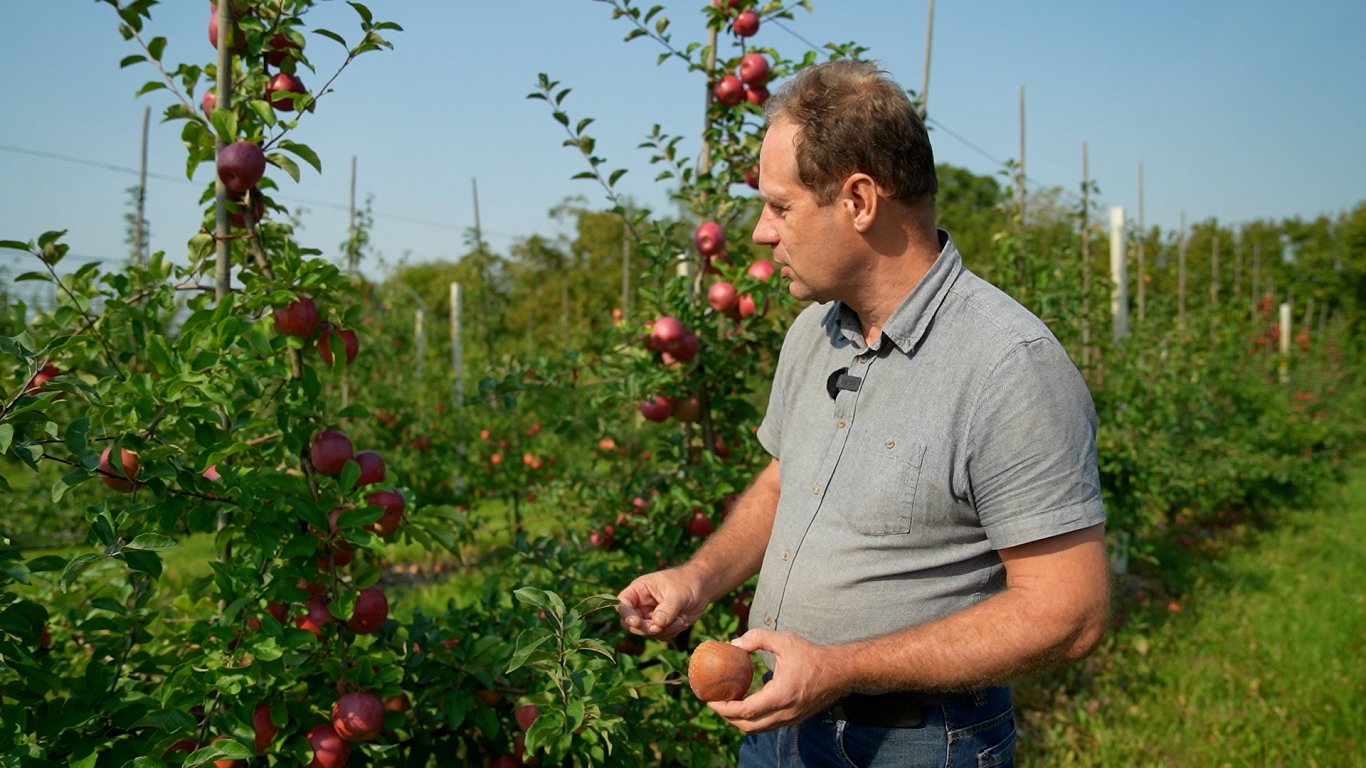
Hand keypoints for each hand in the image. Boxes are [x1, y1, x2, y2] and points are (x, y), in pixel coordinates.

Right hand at [616, 567, 706, 638]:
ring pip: (647, 632)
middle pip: (630, 623)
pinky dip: (672, 631)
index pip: (622, 603)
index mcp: (639, 590)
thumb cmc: (687, 582)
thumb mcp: (677, 594)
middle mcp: (641, 604)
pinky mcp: (661, 625)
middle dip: (645, 628)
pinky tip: (682, 620)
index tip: (636, 622)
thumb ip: (666, 609)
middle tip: (660, 627)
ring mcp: (650, 616)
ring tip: (681, 619)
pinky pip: (660, 636)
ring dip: (665, 629)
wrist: (703, 588)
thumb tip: (657, 624)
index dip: (625, 614)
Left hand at [708, 629, 846, 732]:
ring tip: (727, 703)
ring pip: (758, 728)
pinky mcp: (794, 719)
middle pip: (747, 726)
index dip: (724, 708)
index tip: (710, 699)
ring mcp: (790, 719)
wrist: (841, 672)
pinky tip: (746, 702)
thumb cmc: (813, 655)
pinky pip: (768, 725)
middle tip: (714, 702)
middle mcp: (785, 712)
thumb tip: (734, 644)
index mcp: (781, 695)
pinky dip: (753, 718)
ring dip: (739, 720)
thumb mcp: (785, 640)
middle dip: (727, 717)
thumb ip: (758, 638)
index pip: (745, 711)